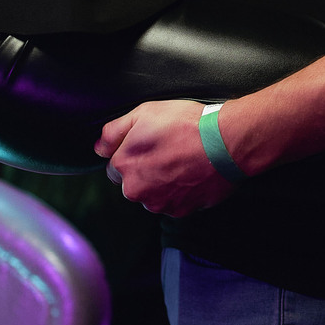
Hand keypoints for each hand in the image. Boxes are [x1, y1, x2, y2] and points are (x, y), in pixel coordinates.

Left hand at [96, 99, 232, 214]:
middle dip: (146, 171)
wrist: (225, 142)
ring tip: (183, 161)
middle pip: (134, 184)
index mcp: (124, 166)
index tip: (150, 144)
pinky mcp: (182, 211)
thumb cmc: (186, 124)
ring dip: (163, 183)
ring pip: (154, 195)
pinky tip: (192, 173)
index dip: (132, 153)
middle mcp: (137, 191)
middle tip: (168, 151)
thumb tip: (99, 148)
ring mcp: (160, 204)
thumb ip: (114, 131)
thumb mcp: (144, 113)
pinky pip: (175, 203)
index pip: (115, 167)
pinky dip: (181, 192)